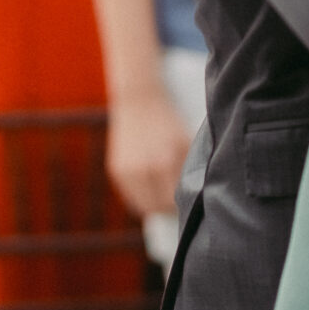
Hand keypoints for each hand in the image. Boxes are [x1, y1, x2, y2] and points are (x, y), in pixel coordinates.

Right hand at [106, 87, 191, 220]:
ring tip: (161, 195)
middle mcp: (146, 169)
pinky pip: (130, 197)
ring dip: (152, 205)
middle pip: (158, 208)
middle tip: (174, 203)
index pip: (175, 201)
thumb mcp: (186, 144)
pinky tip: (149, 188)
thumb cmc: (169, 123)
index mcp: (167, 162)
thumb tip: (191, 201)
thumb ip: (189, 172)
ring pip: (142, 207)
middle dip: (167, 208)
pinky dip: (140, 197)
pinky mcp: (116, 170)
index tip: (186, 205)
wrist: (140, 100)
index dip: (181, 206)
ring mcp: (128, 171)